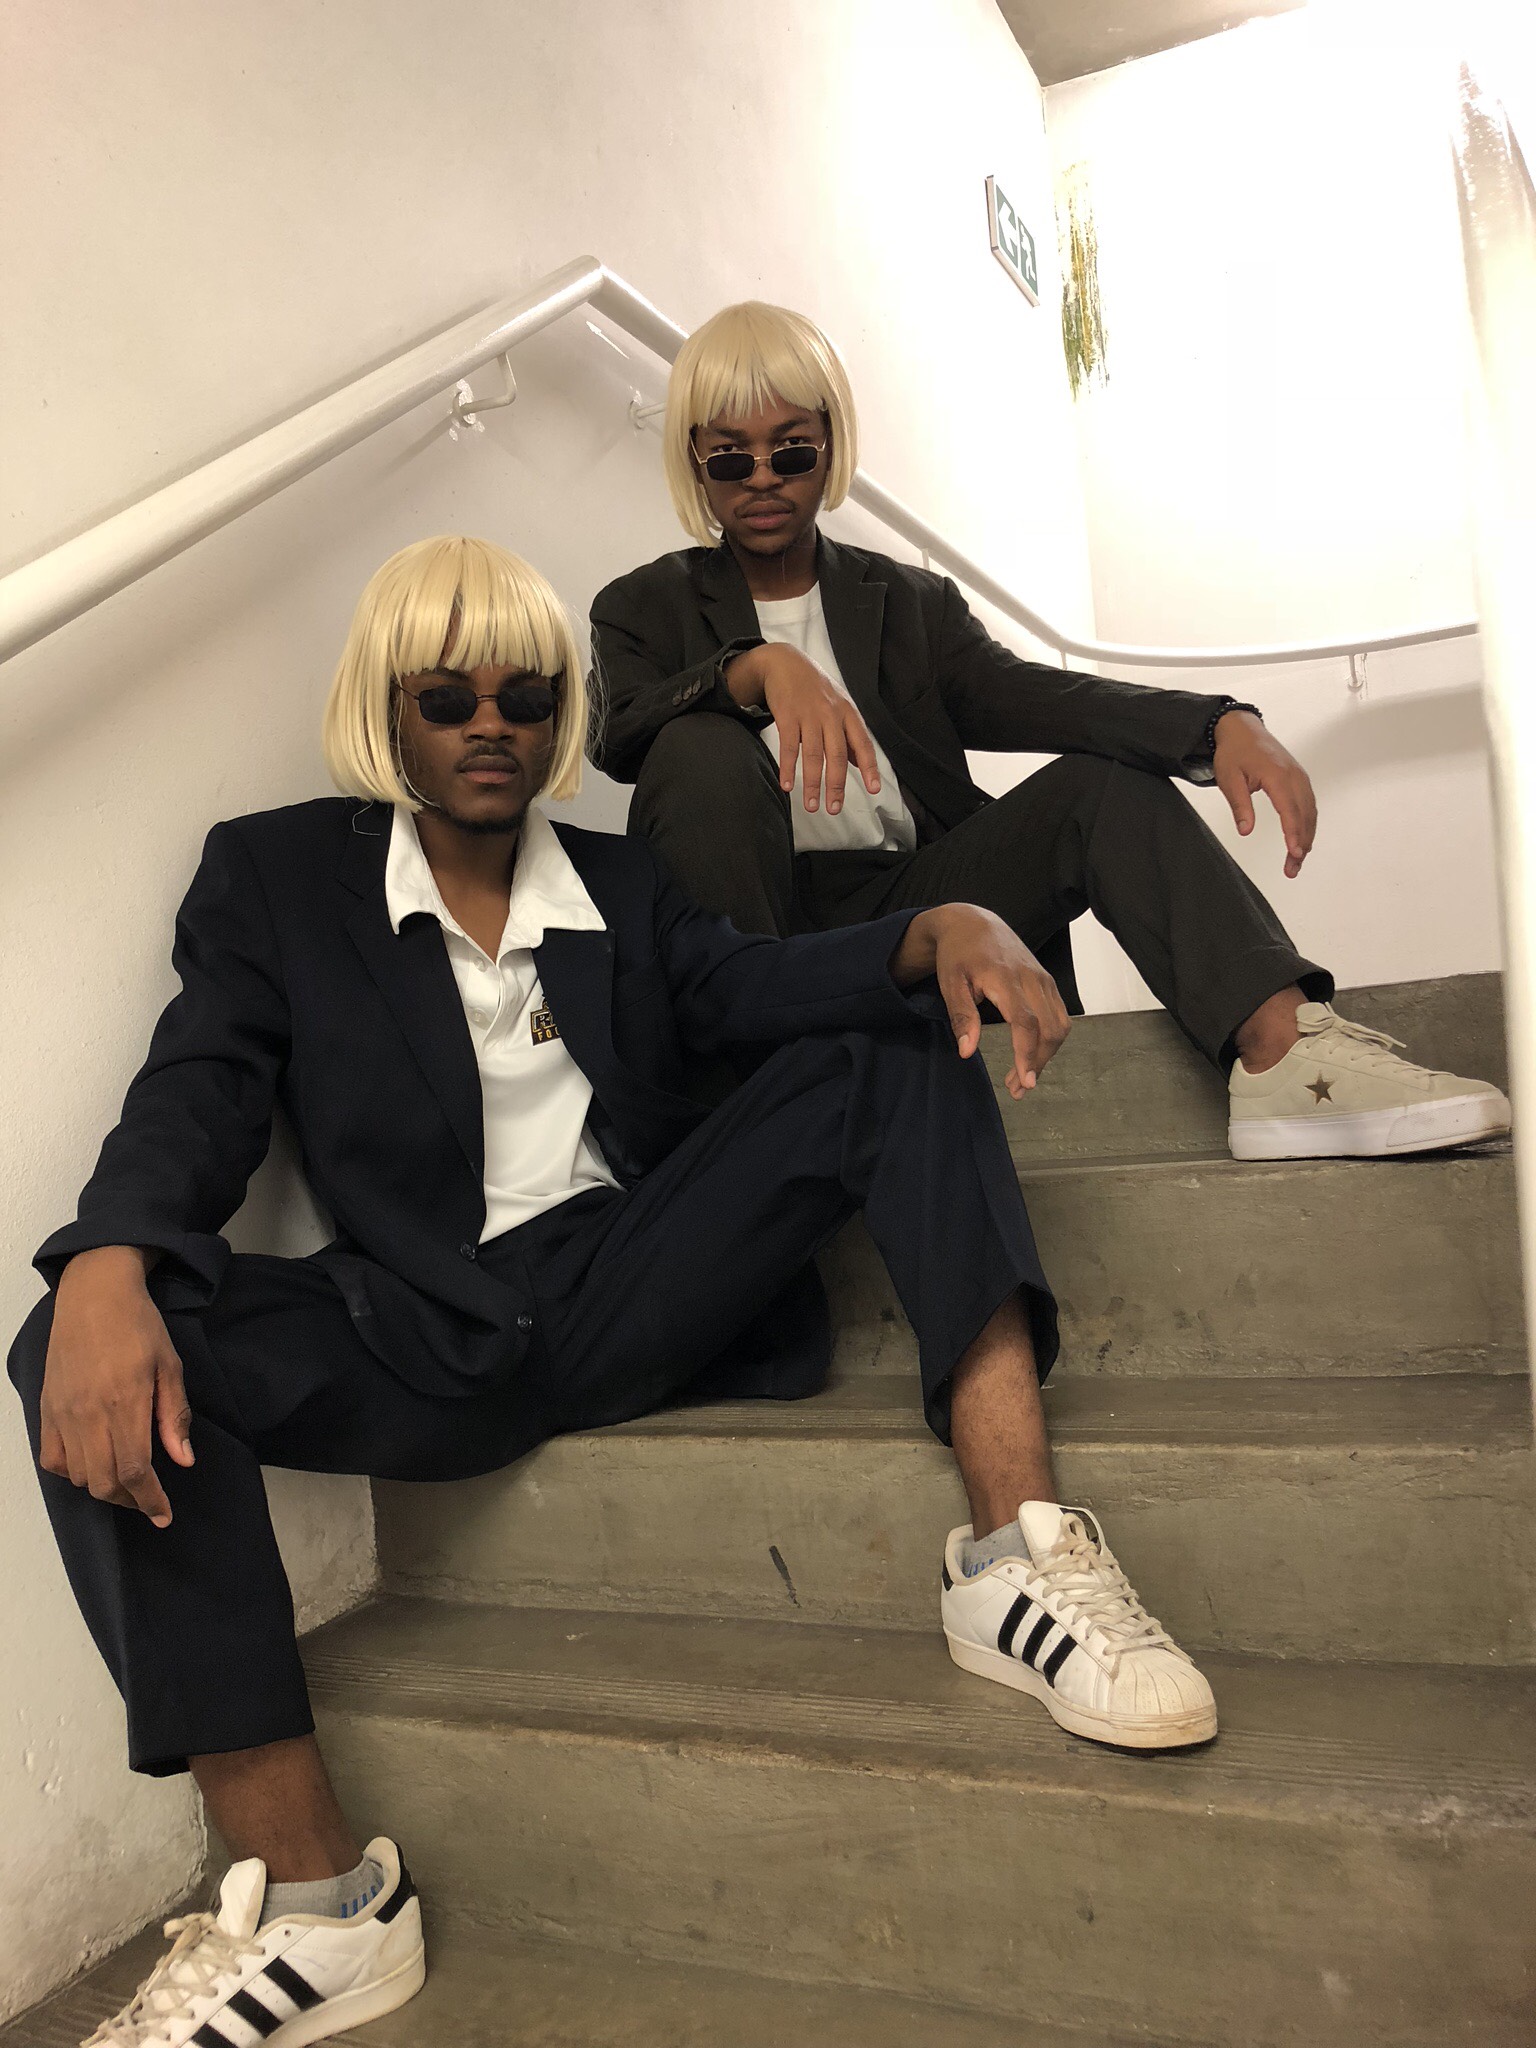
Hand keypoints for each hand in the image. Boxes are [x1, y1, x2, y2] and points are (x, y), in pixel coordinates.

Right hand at [39, 1246, 192, 1527]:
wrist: (93, 1295)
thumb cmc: (139, 1326)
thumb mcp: (169, 1365)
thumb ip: (174, 1416)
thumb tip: (183, 1460)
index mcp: (124, 1402)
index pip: (133, 1470)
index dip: (149, 1499)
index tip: (163, 1514)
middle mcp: (88, 1414)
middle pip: (103, 1481)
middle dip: (130, 1500)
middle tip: (149, 1500)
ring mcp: (63, 1413)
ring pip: (78, 1475)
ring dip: (103, 1487)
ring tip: (126, 1481)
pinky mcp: (46, 1408)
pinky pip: (52, 1458)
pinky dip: (72, 1472)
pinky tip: (92, 1463)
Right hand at [726, 643, 880, 816]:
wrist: (785, 662)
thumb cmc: (815, 689)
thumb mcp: (838, 707)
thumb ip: (848, 735)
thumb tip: (860, 764)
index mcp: (848, 714)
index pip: (862, 744)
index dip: (869, 767)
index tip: (873, 789)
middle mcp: (831, 714)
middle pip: (836, 755)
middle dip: (836, 784)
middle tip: (834, 808)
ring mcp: (809, 714)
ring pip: (813, 754)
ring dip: (812, 783)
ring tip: (811, 805)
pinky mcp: (787, 714)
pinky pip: (788, 746)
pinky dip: (788, 768)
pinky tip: (787, 786)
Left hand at [892, 905, 1070, 1096]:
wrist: (975, 923)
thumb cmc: (958, 954)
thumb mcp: (950, 983)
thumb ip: (961, 1017)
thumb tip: (967, 1052)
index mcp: (1005, 978)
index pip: (1026, 1022)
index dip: (1027, 1054)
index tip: (1024, 1081)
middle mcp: (1032, 978)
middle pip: (1049, 1029)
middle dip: (1037, 1063)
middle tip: (1017, 1089)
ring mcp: (1044, 980)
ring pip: (1059, 1026)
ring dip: (1046, 1056)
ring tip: (1022, 1078)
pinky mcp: (1048, 983)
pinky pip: (1059, 1017)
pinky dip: (1050, 1041)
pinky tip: (1033, 1056)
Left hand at [1213, 710, 1316, 878]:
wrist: (1242, 730)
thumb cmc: (1234, 752)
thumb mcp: (1229, 779)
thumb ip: (1239, 805)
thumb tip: (1245, 830)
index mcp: (1277, 775)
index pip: (1289, 809)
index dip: (1293, 833)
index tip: (1294, 853)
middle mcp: (1294, 776)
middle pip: (1304, 815)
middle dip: (1301, 844)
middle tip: (1293, 868)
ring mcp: (1299, 777)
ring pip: (1310, 812)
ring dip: (1306, 837)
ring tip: (1297, 861)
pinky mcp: (1299, 779)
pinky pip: (1309, 805)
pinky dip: (1308, 824)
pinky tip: (1303, 840)